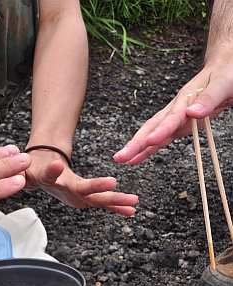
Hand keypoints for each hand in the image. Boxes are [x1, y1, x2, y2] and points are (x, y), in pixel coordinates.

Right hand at [24, 149, 137, 214]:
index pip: (74, 185)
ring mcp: (78, 198)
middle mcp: (70, 194)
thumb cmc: (36, 168)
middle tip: (124, 192)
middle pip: (89, 195)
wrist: (38, 174)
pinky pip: (103, 203)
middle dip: (108, 194)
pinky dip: (117, 207)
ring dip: (117, 202)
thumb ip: (47, 171)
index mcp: (57, 185)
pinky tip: (131, 210)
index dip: (93, 185)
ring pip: (99, 201)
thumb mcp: (31, 168)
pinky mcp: (85, 199)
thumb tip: (56, 166)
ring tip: (134, 203)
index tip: (108, 181)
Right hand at [113, 63, 232, 164]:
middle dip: (136, 143)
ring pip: (153, 134)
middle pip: (152, 127)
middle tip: (121, 156)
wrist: (226, 67)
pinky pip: (162, 140)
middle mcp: (176, 109)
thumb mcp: (223, 83)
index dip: (161, 130)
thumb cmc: (226, 72)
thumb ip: (208, 99)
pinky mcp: (180, 126)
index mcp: (185, 98)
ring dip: (138, 148)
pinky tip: (138, 159)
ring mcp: (176, 118)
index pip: (171, 117)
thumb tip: (192, 113)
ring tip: (122, 160)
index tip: (150, 141)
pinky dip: (150, 150)